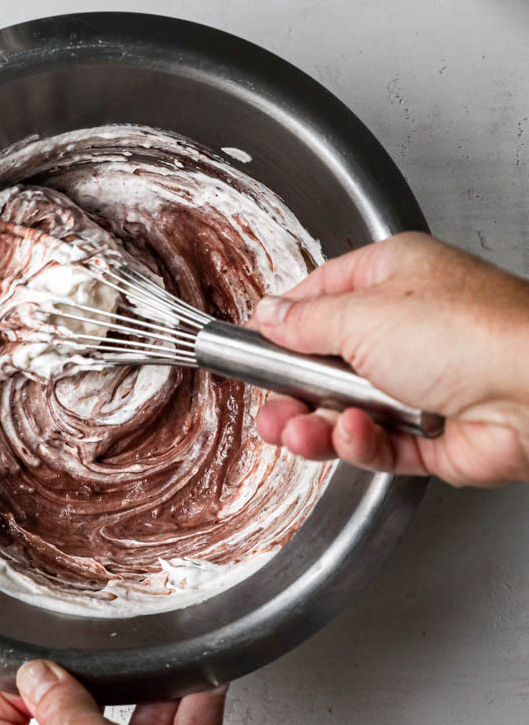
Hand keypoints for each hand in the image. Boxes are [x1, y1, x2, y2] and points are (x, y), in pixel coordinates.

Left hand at [0, 661, 279, 724]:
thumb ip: (60, 700)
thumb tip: (39, 672)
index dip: (2, 694)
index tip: (34, 668)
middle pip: (67, 722)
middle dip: (90, 684)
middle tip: (103, 657)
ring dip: (152, 692)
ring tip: (162, 663)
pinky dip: (193, 709)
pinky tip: (202, 681)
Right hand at [249, 232, 528, 486]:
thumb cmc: (469, 332)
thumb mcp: (361, 314)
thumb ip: (305, 322)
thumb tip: (269, 316)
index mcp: (395, 278)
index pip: (324, 295)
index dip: (286, 322)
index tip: (255, 344)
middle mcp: (409, 328)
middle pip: (329, 363)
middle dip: (293, 391)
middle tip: (270, 409)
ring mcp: (423, 384)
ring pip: (348, 411)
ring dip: (318, 425)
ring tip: (298, 432)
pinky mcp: (434, 436)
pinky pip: (380, 445)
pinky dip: (361, 445)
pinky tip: (356, 435)